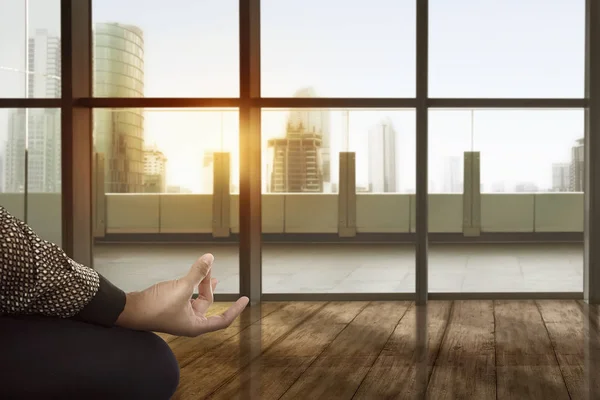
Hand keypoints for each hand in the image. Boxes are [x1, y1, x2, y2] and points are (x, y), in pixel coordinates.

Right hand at [115, 253, 248, 336]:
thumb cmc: (154, 307)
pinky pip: (186, 296)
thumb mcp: (181, 287)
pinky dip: (191, 285)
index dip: (235, 310)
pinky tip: (191, 276)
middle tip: (210, 269)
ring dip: (201, 284)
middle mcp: (188, 323)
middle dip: (210, 287)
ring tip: (206, 271)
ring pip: (196, 299)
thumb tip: (210, 258)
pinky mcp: (170, 308)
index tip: (245, 300)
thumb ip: (197, 273)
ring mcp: (178, 316)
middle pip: (207, 304)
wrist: (129, 310)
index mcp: (195, 325)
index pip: (222, 320)